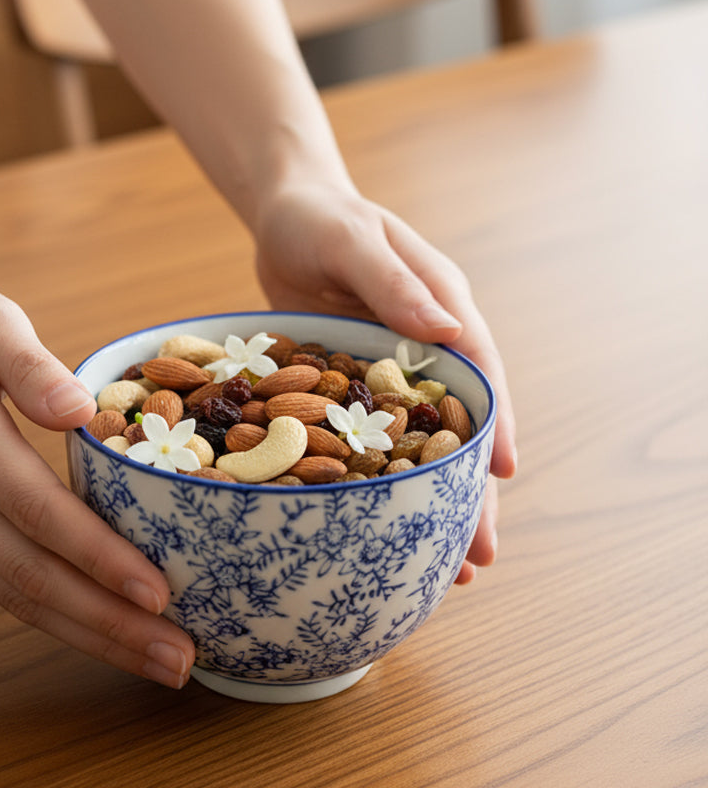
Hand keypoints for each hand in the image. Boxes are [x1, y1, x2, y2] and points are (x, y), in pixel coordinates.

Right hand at [0, 254, 194, 687]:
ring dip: (88, 635)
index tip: (159, 593)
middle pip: (29, 574)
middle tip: (179, 660)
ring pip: (14, 594)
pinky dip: (54, 616)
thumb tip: (79, 410)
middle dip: (108, 624)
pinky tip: (102, 632)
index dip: (99, 558)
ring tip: (158, 662)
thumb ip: (30, 364)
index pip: (36, 510)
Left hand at [253, 182, 515, 583]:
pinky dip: (380, 487)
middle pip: (456, 427)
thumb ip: (392, 283)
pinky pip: (371, 446)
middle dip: (471, 491)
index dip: (494, 425)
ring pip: (417, 448)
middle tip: (478, 557)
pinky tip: (381, 532)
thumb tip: (447, 329)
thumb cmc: (321, 220)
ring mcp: (389, 375)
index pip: (479, 372)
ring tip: (445, 570)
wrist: (283, 217)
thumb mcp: (353, 240)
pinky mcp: (352, 392)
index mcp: (441, 307)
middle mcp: (424, 348)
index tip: (504, 475)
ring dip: (431, 502)